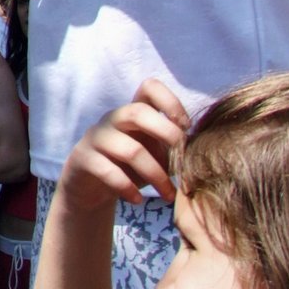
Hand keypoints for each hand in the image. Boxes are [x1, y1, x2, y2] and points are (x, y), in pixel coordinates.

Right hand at [58, 78, 189, 211]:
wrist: (90, 188)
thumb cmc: (131, 168)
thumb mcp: (156, 154)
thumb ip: (174, 148)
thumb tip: (205, 149)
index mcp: (133, 112)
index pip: (149, 88)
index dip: (171, 103)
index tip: (186, 128)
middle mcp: (113, 119)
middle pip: (138, 112)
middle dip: (167, 135)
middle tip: (182, 164)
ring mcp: (96, 137)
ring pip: (130, 150)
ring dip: (156, 176)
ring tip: (168, 196)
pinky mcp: (84, 159)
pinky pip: (109, 171)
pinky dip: (128, 188)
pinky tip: (137, 200)